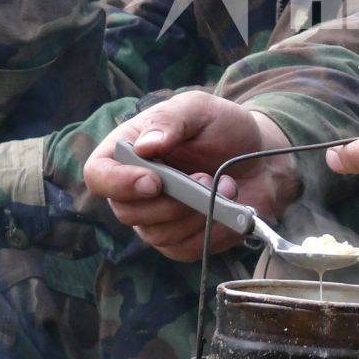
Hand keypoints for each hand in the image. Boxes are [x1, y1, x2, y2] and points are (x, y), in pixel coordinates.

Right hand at [85, 92, 298, 262]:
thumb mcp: (199, 109)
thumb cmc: (223, 129)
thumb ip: (170, 121)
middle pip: (126, 212)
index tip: (154, 181)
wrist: (260, 158)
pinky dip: (210, 230)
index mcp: (128, 151)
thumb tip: (145, 146)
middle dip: (171, 200)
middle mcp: (134, 190)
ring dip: (197, 213)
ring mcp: (155, 219)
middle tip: (206, 178)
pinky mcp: (181, 240)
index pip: (98, 175)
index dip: (118, 183)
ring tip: (225, 186)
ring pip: (157, 234)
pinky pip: (185, 249)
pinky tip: (228, 207)